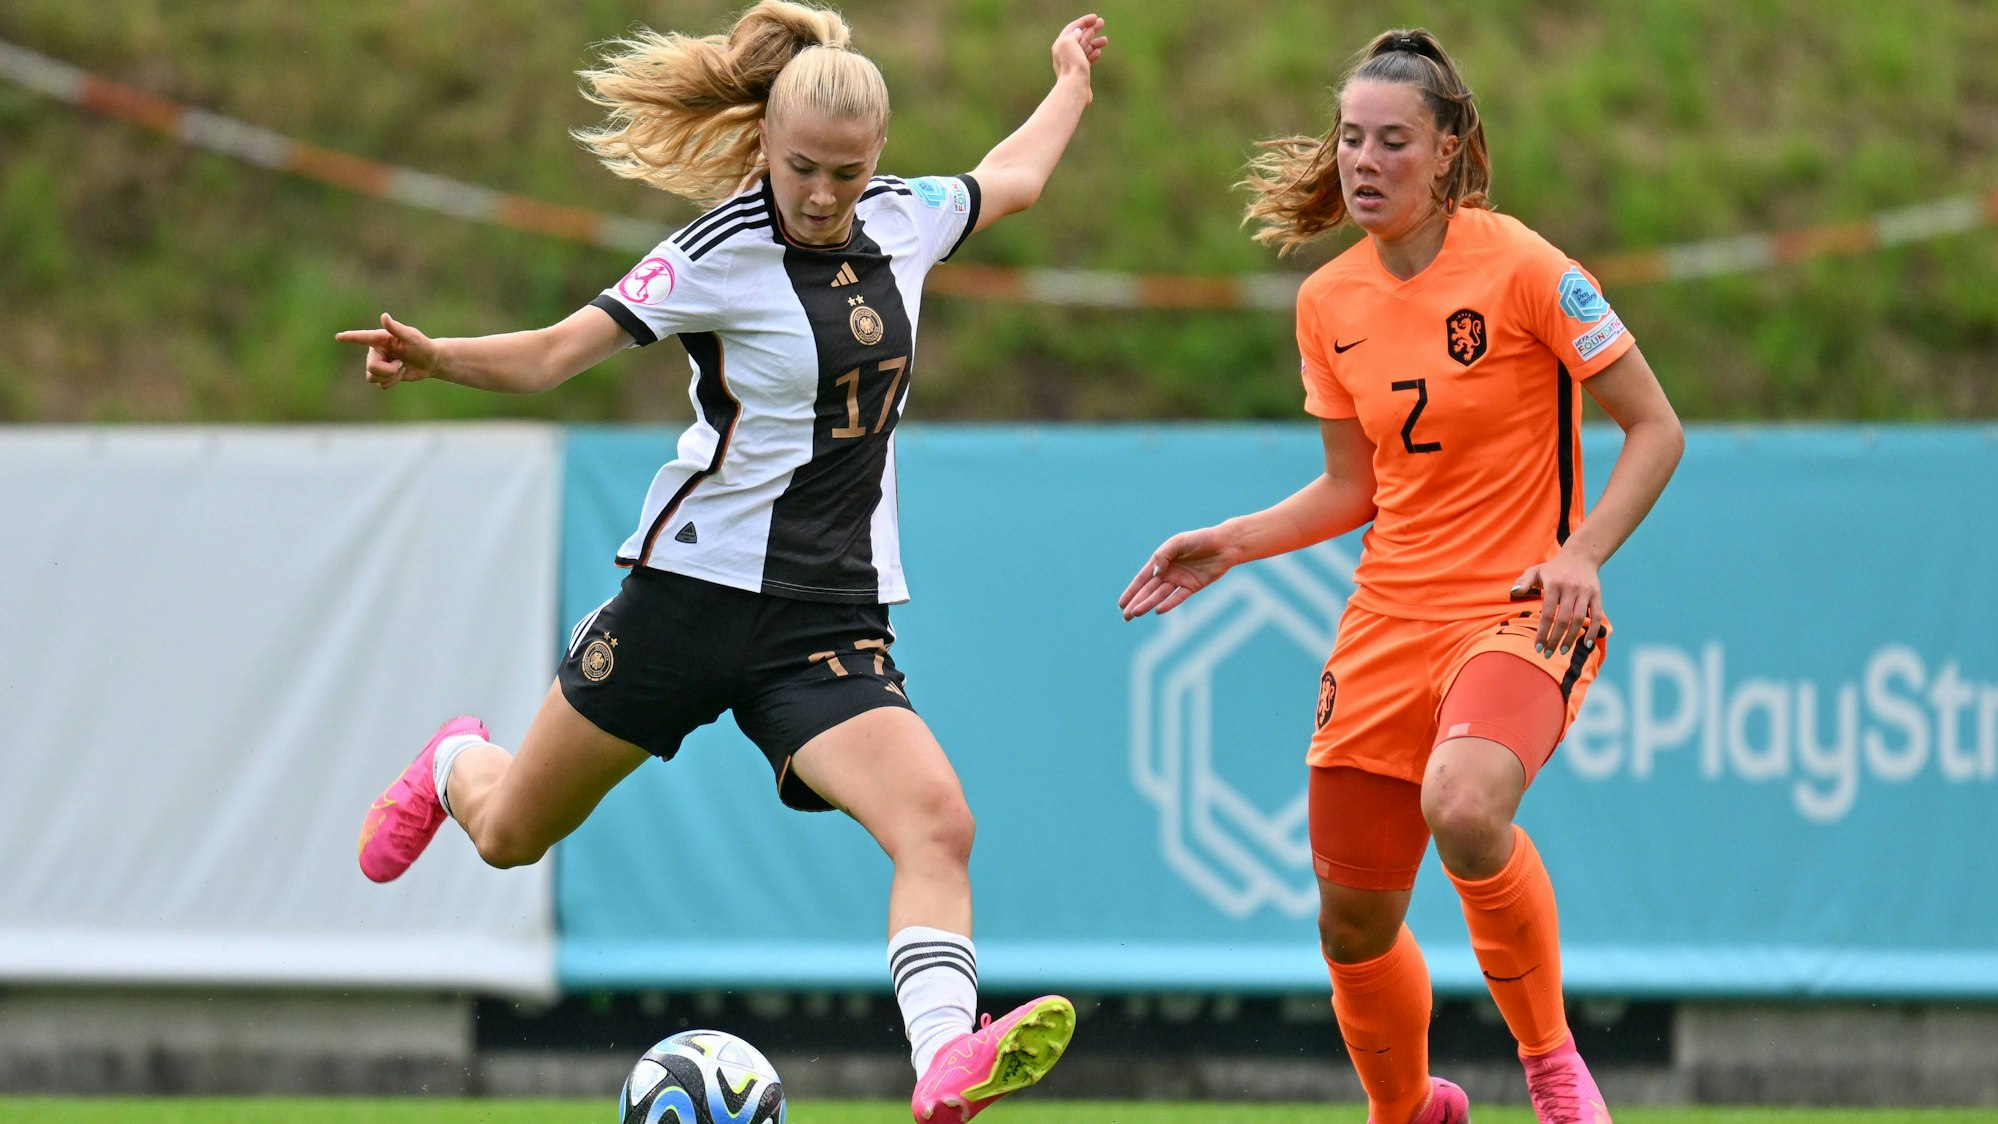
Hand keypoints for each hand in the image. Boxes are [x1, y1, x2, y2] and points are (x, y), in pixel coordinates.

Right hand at [334, 313, 439, 389]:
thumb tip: (384, 316)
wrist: (430, 361)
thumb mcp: (411, 336)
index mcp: (380, 339)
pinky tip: (400, 374)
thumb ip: (396, 328)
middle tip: (401, 364)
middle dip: (388, 370)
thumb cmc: (422, 345)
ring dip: (390, 376)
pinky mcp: (383, 376)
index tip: (338, 337)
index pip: (362, 338)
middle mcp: (376, 351)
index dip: (350, 337)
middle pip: (371, 367)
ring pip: (372, 377)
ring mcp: (378, 364)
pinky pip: (381, 385)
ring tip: (400, 367)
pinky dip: (393, 382)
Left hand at [1051, 14, 1107, 83]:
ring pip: (1084, 48)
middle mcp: (1065, 53)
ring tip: (1105, 40)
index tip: (1095, 18)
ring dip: (1094, 42)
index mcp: (1061, 44)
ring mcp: (1072, 63)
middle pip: (1079, 37)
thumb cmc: (1072, 65)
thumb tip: (1079, 32)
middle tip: (1102, 23)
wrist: (1075, 88)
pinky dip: (1092, 53)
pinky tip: (1098, 51)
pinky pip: (1086, 59)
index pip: (1073, 28)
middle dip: (1091, 29)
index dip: (1083, 21)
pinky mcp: (1079, 73)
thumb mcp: (1070, 42)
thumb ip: (1074, 34)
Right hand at [1119, 526, 1235, 619]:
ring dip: (1148, 604)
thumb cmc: (1200, 539)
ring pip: (1160, 595)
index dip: (1131, 591)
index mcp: (1161, 560)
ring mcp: (1180, 580)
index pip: (1142, 579)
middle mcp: (1169, 572)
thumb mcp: (1178, 542)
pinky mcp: (1193, 586)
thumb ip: (1163, 556)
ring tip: (1136, 614)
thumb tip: (1154, 574)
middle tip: (1126, 616)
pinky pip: (1178, 597)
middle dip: (1136, 602)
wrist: (1225, 544)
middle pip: (1148, 590)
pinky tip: (1158, 611)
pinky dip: (1169, 604)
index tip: (1121, 604)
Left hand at [1511, 550, 1604, 655]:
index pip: (1547, 613)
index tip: (1537, 647)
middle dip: (1555, 639)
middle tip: (1547, 654)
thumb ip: (1524, 581)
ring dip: (1571, 638)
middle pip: (1563, 620)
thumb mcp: (1536, 570)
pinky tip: (1586, 644)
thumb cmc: (1554, 568)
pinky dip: (1593, 631)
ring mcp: (1585, 592)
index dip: (1543, 632)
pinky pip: (1596, 616)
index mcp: (1554, 584)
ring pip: (1579, 620)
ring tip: (1563, 651)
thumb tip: (1513, 592)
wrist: (1581, 556)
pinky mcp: (1597, 595)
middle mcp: (1570, 588)